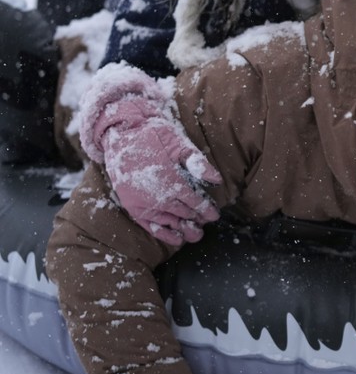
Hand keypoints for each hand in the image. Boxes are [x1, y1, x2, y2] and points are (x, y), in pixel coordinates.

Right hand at [80, 64, 221, 245]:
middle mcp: (158, 196)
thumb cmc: (153, 135)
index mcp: (172, 180)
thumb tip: (217, 180)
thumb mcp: (178, 143)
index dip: (207, 210)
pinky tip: (176, 239)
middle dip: (198, 219)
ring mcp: (143, 203)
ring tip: (196, 235)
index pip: (195, 201)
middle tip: (207, 223)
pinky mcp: (132, 206)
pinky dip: (164, 234)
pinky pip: (150, 226)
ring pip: (169, 223)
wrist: (121, 134)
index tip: (215, 215)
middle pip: (184, 213)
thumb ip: (196, 162)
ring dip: (184, 230)